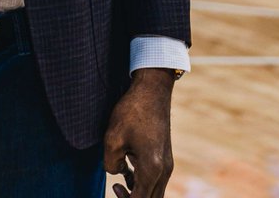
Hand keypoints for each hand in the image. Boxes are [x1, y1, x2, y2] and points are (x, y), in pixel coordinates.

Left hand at [104, 68, 174, 197]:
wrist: (153, 90)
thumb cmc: (132, 111)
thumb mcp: (113, 137)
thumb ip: (111, 164)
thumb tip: (117, 173)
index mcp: (152, 168)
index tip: (114, 188)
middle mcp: (164, 170)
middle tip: (117, 189)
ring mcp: (167, 164)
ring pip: (155, 193)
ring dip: (139, 193)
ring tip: (122, 181)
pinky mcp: (165, 157)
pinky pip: (156, 181)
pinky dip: (144, 183)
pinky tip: (129, 171)